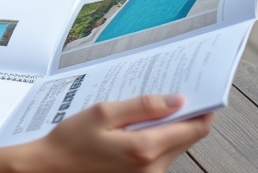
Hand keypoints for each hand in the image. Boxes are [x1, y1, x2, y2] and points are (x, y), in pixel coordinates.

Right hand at [23, 94, 214, 171]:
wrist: (51, 168)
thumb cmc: (71, 142)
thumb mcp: (104, 113)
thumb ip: (142, 106)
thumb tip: (175, 100)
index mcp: (145, 149)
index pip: (193, 129)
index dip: (204, 110)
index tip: (207, 93)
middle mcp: (152, 169)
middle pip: (187, 139)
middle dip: (186, 115)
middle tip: (177, 92)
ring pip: (174, 147)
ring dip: (170, 127)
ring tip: (152, 106)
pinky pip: (160, 156)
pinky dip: (157, 138)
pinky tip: (139, 125)